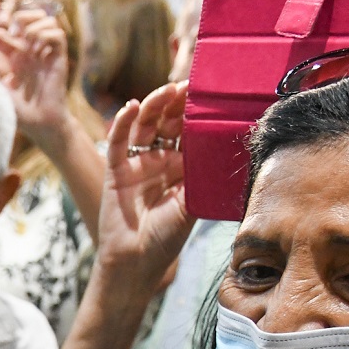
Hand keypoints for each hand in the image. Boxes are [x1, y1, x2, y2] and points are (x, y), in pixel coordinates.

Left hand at [0, 6, 75, 143]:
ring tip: (28, 47)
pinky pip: (58, 34)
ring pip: (46, 20)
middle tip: (14, 34)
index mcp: (13, 55)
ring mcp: (44, 53)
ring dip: (35, 28)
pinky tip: (38, 52)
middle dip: (21, 19)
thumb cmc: (17, 110)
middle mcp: (30, 50)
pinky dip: (46, 37)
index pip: (10, 26)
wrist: (38, 124)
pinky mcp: (57, 58)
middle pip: (29, 16)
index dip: (3, 25)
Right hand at [95, 83, 190, 291]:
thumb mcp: (194, 203)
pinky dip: (123, 123)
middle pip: (168, 123)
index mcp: (183, 168)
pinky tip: (131, 107)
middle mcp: (161, 162)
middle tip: (189, 86)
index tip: (209, 93)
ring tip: (166, 91)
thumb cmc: (167, 238)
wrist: (136, 263)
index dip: (197, 112)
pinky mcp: (116, 170)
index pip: (191, 131)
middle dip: (177, 103)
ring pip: (144, 126)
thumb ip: (205, 174)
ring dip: (154, 106)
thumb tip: (232, 145)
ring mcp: (137, 164)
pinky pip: (118, 142)